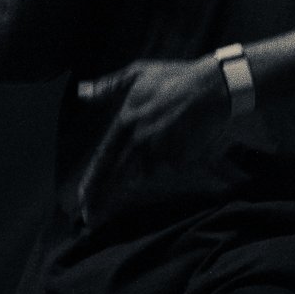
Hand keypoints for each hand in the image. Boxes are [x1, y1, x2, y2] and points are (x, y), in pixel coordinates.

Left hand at [73, 56, 229, 226]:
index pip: (103, 160)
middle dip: (103, 200)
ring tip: (148, 163)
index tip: (82, 203)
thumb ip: (107, 87)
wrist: (212, 86)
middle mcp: (140, 141)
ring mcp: (160, 152)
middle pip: (116, 178)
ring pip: (144, 173)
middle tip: (92, 219)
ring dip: (141, 173)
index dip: (91, 185)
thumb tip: (82, 92)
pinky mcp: (180, 158)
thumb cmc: (174, 77)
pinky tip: (176, 144)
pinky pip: (168, 167)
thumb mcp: (137, 74)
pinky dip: (167, 163)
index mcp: (126, 122)